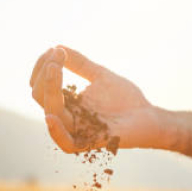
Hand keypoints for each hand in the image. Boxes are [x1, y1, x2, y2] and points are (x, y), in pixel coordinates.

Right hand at [30, 45, 158, 152]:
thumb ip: (80, 64)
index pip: (42, 86)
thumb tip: (57, 46)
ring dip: (50, 90)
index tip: (54, 49)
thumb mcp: (101, 76)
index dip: (43, 67)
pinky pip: (67, 144)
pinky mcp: (93, 143)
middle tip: (56, 56)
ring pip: (52, 114)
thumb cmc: (127, 99)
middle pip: (41, 98)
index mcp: (67, 103)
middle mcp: (68, 117)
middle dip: (45, 74)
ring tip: (55, 69)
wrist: (150, 117)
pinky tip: (51, 115)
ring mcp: (79, 131)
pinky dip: (57, 132)